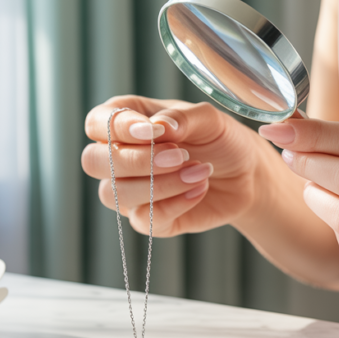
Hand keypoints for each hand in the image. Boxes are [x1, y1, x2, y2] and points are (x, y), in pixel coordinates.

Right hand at [82, 96, 269, 236]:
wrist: (245, 173)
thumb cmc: (219, 139)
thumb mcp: (207, 118)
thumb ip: (180, 117)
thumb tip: (159, 127)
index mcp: (124, 122)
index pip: (96, 123)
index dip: (118, 128)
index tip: (156, 132)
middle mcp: (119, 157)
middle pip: (93, 162)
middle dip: (135, 160)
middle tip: (179, 155)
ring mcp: (130, 191)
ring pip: (115, 193)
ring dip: (158, 184)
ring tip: (199, 171)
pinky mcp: (148, 219)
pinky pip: (143, 219)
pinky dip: (175, 204)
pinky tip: (199, 189)